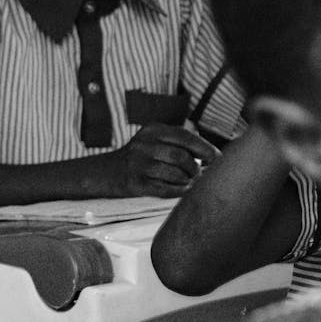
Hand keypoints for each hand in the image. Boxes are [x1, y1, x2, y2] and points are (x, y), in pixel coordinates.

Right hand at [104, 123, 218, 196]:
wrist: (104, 172)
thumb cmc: (139, 157)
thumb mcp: (154, 140)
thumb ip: (180, 142)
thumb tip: (213, 155)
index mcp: (151, 130)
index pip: (185, 137)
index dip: (205, 148)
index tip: (216, 159)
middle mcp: (143, 145)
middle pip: (181, 157)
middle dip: (194, 168)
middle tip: (197, 173)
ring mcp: (137, 165)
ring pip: (175, 174)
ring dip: (187, 180)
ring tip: (187, 181)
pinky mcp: (134, 183)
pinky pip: (165, 189)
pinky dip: (178, 191)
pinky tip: (180, 189)